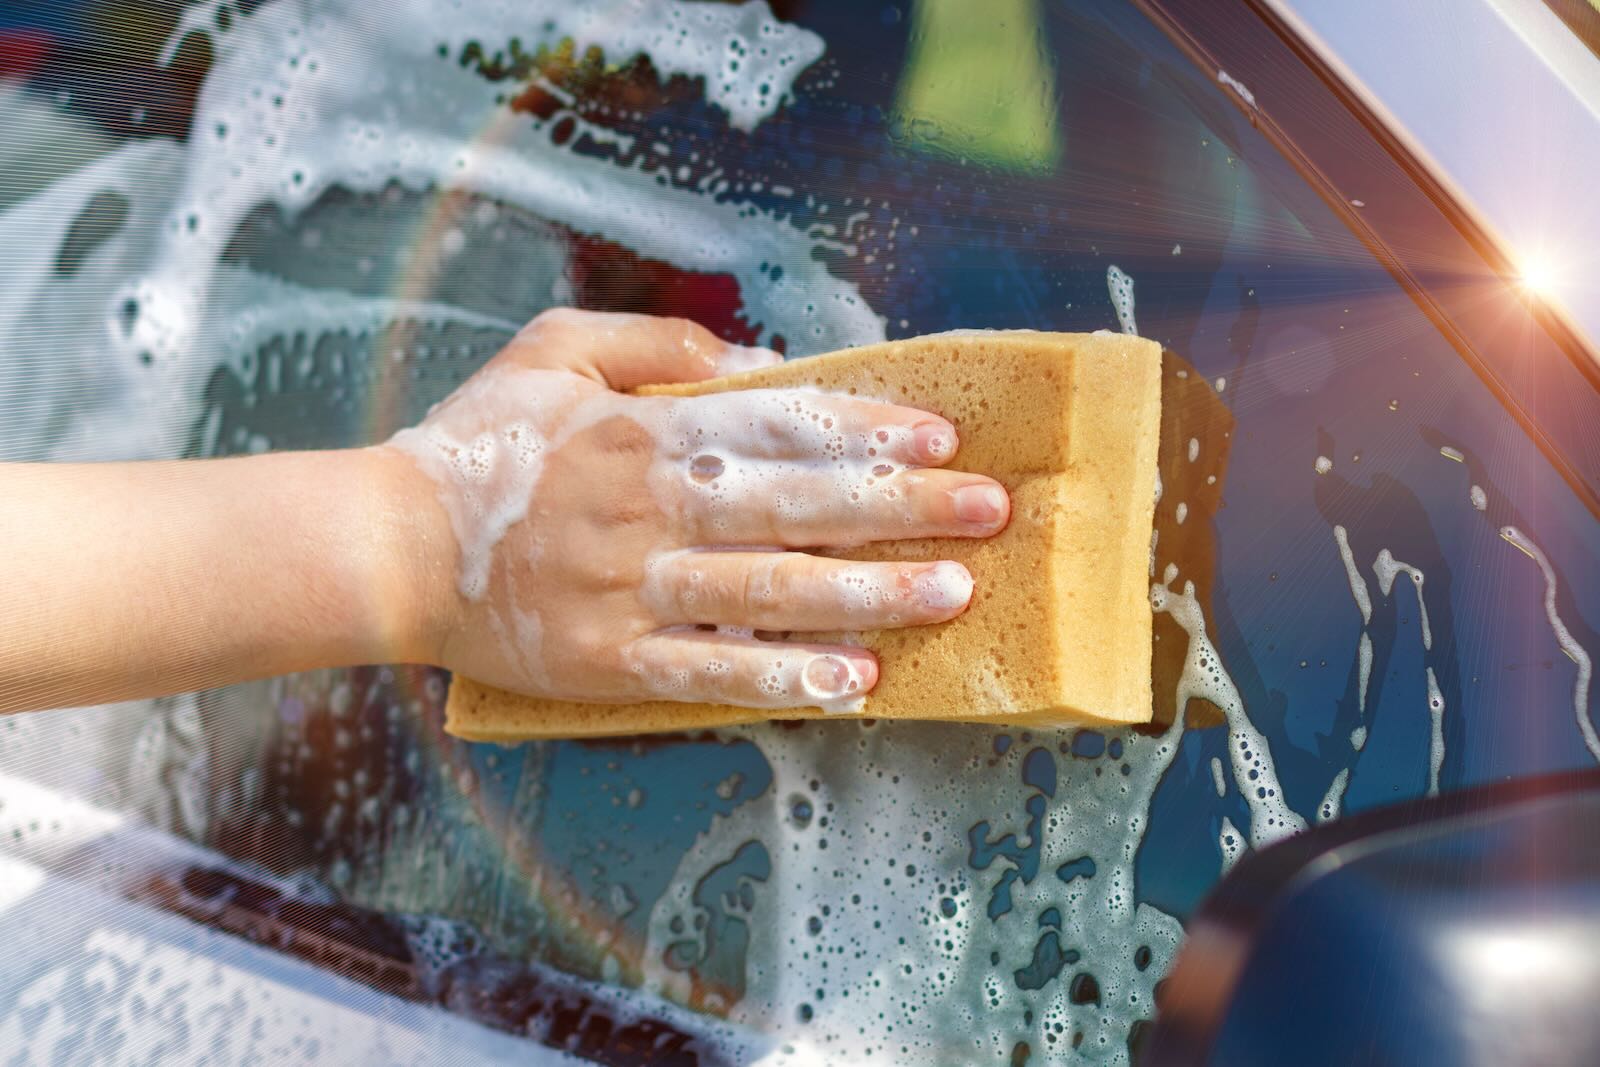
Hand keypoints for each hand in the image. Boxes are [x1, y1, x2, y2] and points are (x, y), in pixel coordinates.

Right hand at [385, 309, 1010, 709]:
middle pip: (794, 507)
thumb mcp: (551, 351)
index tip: (940, 438)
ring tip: (951, 593)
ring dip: (867, 594)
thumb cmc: (479, 443)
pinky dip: (785, 677)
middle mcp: (643, 508)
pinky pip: (711, 672)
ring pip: (767, 593)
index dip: (862, 431)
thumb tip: (763, 357)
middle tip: (988, 511)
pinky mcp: (609, 664)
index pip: (773, 424)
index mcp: (638, 428)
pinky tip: (856, 680)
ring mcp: (628, 592)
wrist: (390, 549)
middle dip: (899, 508)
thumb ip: (655, 339)